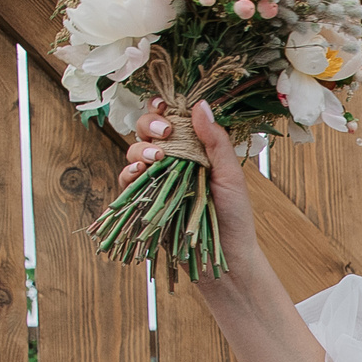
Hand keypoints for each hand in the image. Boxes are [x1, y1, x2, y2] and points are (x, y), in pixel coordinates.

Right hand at [115, 97, 265, 281]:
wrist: (224, 257)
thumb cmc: (234, 217)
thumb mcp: (230, 176)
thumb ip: (216, 141)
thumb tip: (200, 105)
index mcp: (194, 149)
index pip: (172, 119)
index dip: (163, 109)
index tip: (166, 107)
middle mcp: (173, 161)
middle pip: (147, 131)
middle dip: (151, 125)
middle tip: (165, 134)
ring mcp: (156, 180)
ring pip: (135, 152)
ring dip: (141, 149)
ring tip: (157, 158)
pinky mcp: (144, 201)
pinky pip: (127, 180)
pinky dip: (128, 172)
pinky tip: (138, 173)